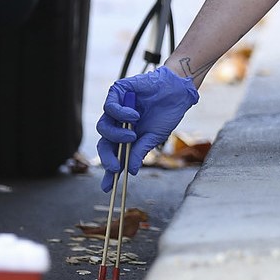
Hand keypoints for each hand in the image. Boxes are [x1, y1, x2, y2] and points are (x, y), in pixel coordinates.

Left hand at [96, 66, 198, 190]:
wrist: (177, 91)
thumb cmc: (166, 113)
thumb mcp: (153, 137)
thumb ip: (139, 151)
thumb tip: (130, 170)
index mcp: (126, 136)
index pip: (114, 155)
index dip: (109, 171)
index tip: (108, 187)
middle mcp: (118, 124)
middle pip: (104, 143)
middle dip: (107, 157)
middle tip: (115, 167)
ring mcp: (116, 109)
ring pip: (103, 127)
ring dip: (116, 135)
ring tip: (131, 136)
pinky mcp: (118, 93)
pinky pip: (110, 107)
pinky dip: (120, 114)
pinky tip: (133, 116)